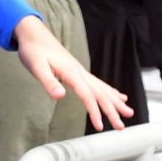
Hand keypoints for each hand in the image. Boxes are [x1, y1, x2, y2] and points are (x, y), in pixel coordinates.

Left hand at [13, 17, 131, 130]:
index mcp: (71, 72)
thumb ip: (49, 82)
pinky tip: (118, 96)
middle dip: (112, 110)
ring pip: (103, 88)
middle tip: (121, 127)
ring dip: (116, 102)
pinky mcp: (78, 71)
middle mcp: (79, 72)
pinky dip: (110, 91)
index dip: (95, 111)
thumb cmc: (33, 50)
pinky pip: (99, 84)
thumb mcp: (36, 67)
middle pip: (100, 93)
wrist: (33, 34)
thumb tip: (60, 96)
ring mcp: (81, 71)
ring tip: (128, 113)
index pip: (87, 95)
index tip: (100, 126)